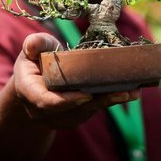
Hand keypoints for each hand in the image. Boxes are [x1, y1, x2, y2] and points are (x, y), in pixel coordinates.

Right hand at [13, 32, 139, 128]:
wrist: (35, 82)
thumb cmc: (35, 60)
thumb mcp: (32, 49)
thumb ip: (34, 44)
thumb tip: (32, 45)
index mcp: (29, 92)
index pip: (46, 102)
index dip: (66, 101)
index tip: (86, 96)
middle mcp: (43, 110)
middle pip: (73, 109)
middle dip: (98, 101)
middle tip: (122, 92)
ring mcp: (60, 117)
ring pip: (87, 111)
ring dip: (110, 101)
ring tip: (132, 91)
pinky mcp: (75, 116)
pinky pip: (93, 109)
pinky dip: (110, 100)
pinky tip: (130, 92)